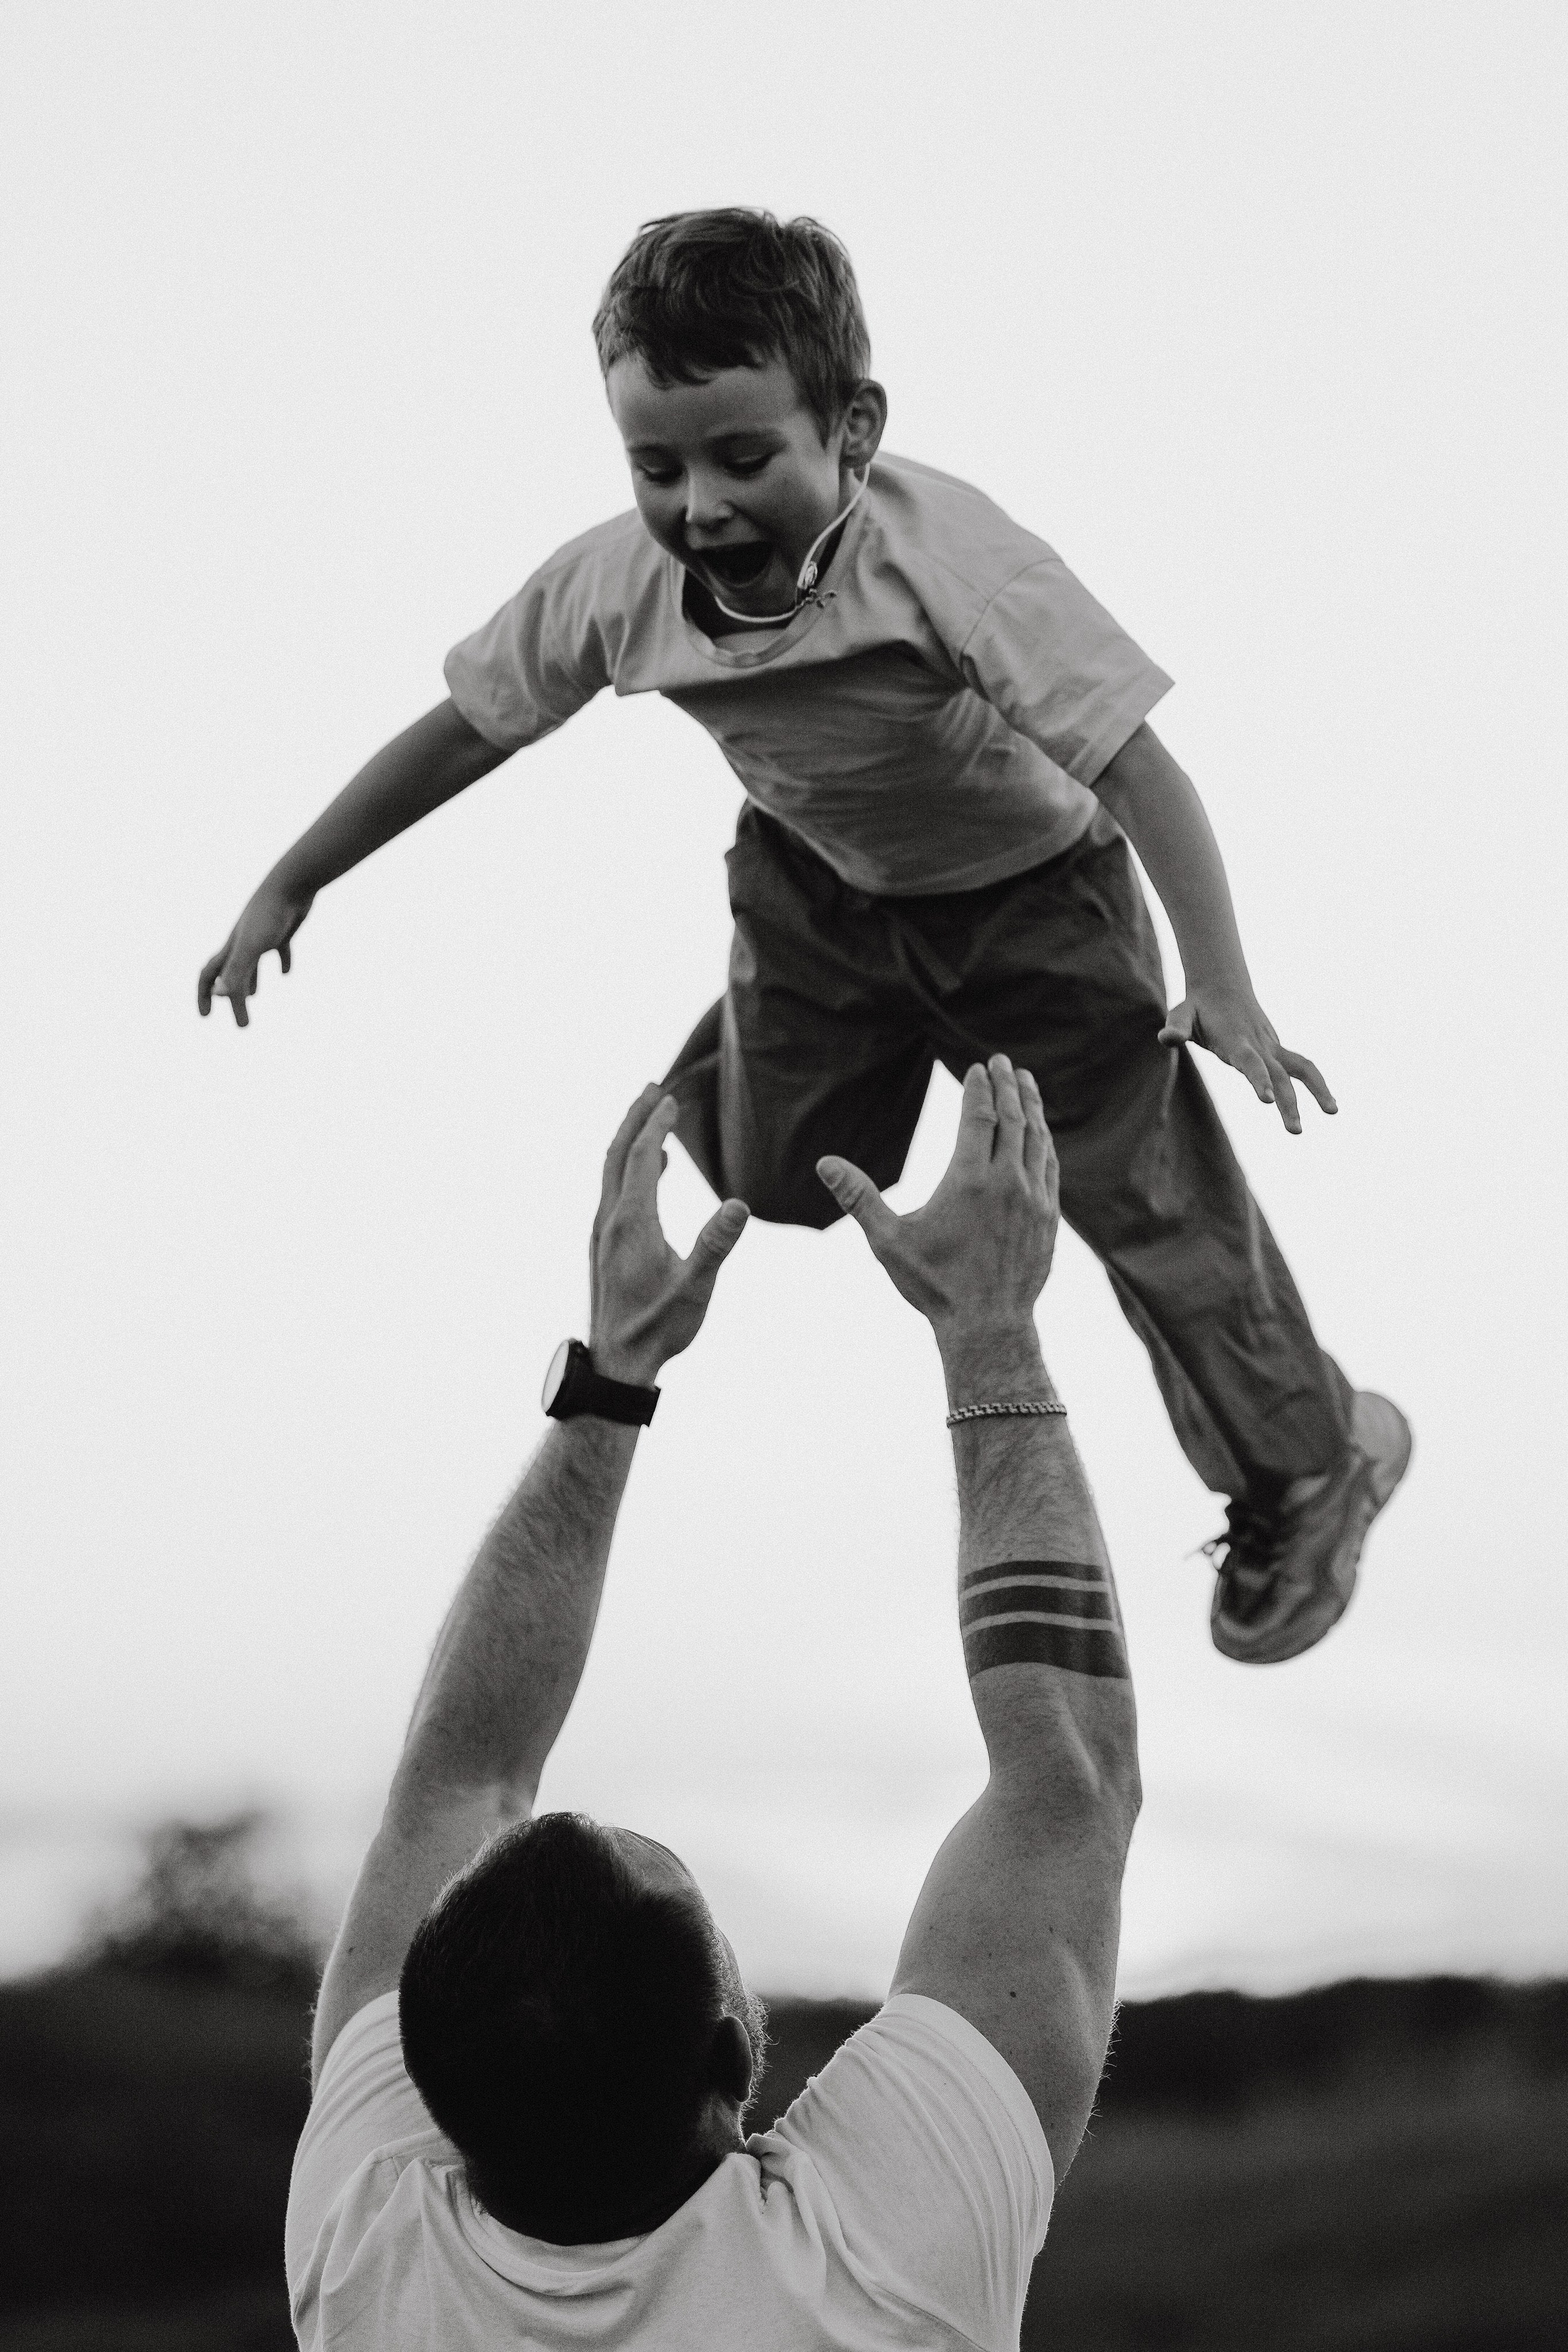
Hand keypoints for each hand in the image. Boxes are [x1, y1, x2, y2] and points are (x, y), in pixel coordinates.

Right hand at [197, 883, 314, 1027]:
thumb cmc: (270, 915)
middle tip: (237, 1017)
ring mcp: (262, 935)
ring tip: (253, 996)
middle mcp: (242, 942)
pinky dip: (282, 962)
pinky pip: (280, 949)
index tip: (205, 1017)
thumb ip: (236, 971)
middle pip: (230, 973)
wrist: (291, 883)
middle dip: (229, 995)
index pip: (209, 976)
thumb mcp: (251, 947)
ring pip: (251, 962)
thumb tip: (220, 995)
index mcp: (231, 948)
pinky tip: (287, 973)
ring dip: (250, 980)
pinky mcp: (283, 930)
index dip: (204, 996)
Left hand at [589, 1087, 748, 1384]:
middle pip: (617, 1154)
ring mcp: (603, 1233)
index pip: (640, 1159)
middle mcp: (610, 1221)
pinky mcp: (605, 1245)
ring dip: (630, 1139)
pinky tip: (653, 1169)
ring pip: (611, 1172)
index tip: (671, 1098)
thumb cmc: (658, 1329)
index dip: (656, 1126)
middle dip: (635, 1118)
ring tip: (652, 1116)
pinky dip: (631, 1167)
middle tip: (652, 1087)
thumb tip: (739, 1204)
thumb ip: (715, 1246)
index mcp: (631, 1224)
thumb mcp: (694, 1289)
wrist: (618, 1362)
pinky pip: (614, 1190)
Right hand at [816, 1057, 1057, 1343]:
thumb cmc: (934, 1285)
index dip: (978, 1088)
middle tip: (1003, 1063)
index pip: (979, 1117)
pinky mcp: (1049, 1218)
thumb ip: (859, 1197)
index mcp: (969, 1180)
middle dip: (1007, 1086)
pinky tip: (1040, 1134)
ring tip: (1025, 1084)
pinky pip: (1050, 1167)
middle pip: (1013, 1119)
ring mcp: (1034, 1199)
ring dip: (1031, 1107)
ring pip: (1036, 1139)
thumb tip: (825, 1163)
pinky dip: (1043, 1142)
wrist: (988, 1325)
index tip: (978, 1068)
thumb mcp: (889, 1241)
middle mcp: (1008, 1183)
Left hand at [1158, 987, 1335, 1134]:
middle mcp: (1258, 1045)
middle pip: (1279, 1074)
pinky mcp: (1277, 1051)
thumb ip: (1176, 1027)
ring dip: (1319, 1089)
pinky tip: (1328, 1104)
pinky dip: (1316, 1084)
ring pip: (1301, 1067)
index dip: (1258, 1079)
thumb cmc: (1197, 1008)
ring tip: (1334, 1112)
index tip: (1268, 1100)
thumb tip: (1167, 1038)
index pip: (1249, 1062)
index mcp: (1235, 1040)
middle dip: (1289, 1103)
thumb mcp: (1181, 1014)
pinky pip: (1301, 1067)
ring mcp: (1271, 1047)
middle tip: (1295, 1131)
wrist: (1222, 986)